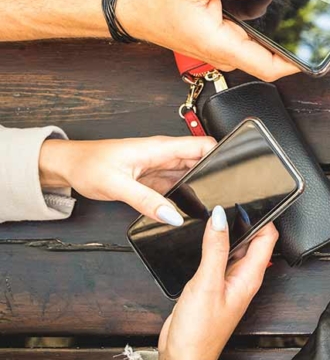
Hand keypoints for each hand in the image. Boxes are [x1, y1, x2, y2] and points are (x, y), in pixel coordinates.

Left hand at [38, 135, 214, 224]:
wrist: (67, 166)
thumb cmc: (87, 164)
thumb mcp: (117, 185)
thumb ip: (147, 201)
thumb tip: (173, 215)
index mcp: (161, 147)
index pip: (204, 144)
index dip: (223, 155)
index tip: (234, 172)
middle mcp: (164, 155)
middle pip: (202, 161)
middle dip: (214, 176)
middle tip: (220, 196)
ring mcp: (160, 167)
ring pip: (191, 174)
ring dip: (199, 187)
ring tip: (205, 205)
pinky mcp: (154, 179)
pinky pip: (178, 186)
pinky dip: (184, 196)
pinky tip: (186, 208)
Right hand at [117, 0, 301, 81]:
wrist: (133, 8)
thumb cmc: (157, 0)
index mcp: (222, 45)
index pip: (270, 66)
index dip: (296, 60)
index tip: (315, 47)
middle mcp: (226, 50)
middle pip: (271, 45)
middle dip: (291, 19)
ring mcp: (225, 44)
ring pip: (261, 32)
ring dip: (276, 6)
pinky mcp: (223, 34)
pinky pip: (249, 24)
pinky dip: (259, 2)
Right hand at [159, 207, 277, 359]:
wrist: (182, 358)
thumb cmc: (199, 331)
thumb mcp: (207, 284)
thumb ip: (215, 249)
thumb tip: (220, 217)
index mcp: (251, 276)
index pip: (267, 238)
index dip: (263, 216)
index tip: (252, 197)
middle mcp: (243, 277)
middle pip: (251, 240)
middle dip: (243, 220)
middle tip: (228, 201)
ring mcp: (228, 281)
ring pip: (234, 248)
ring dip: (227, 233)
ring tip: (213, 216)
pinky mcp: (212, 285)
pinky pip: (218, 259)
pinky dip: (213, 246)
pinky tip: (202, 239)